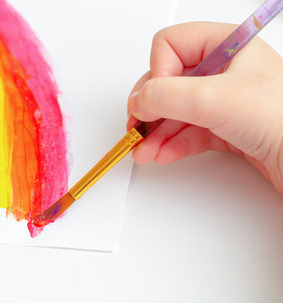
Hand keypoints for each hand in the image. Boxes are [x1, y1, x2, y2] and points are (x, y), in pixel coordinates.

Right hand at [127, 22, 282, 192]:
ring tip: (143, 149)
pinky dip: (171, 143)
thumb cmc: (282, 120)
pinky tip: (162, 154)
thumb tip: (138, 100)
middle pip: (169, 81)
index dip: (157, 71)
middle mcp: (225, 70)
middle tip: (137, 126)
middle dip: (149, 107)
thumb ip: (167, 95)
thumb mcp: (215, 99)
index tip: (154, 97)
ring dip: (156, 131)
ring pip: (176, 110)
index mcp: (227, 46)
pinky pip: (189, 132)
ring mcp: (226, 100)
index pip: (171, 45)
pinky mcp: (228, 128)